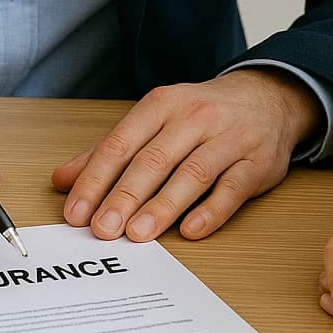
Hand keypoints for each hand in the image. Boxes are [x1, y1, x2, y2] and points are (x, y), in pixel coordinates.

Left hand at [51, 68, 321, 240]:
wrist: (269, 98)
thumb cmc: (203, 114)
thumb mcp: (155, 120)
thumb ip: (110, 150)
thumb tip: (63, 180)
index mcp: (163, 105)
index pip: (122, 143)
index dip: (96, 179)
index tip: (76, 212)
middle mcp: (195, 118)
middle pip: (154, 159)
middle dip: (125, 196)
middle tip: (102, 229)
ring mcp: (229, 140)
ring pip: (192, 174)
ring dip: (163, 206)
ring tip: (138, 233)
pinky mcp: (257, 163)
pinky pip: (233, 189)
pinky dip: (212, 211)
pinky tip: (191, 230)